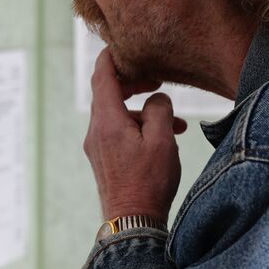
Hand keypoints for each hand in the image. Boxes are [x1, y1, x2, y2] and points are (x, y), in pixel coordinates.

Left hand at [84, 48, 185, 220]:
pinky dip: (137, 126)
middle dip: (133, 81)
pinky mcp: (103, 158)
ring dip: (142, 109)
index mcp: (107, 120)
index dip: (113, 55)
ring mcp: (97, 145)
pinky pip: (118, 131)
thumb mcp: (162, 140)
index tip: (128, 46)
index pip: (102, 74)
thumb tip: (156, 98)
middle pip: (108, 91)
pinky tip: (162, 138)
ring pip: (116, 112)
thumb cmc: (148, 182)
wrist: (132, 222)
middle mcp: (96, 130)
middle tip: (157, 81)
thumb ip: (160, 109)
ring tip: (172, 120)